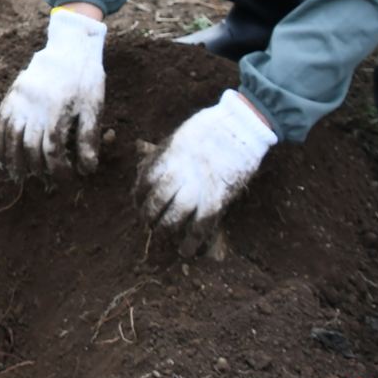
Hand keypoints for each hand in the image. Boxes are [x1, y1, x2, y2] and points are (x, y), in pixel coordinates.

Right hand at [0, 7, 105, 180]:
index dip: (58, 169)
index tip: (65, 178)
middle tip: (43, 179)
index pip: (52, 148)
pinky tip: (2, 155)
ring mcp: (20, 99)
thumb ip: (88, 137)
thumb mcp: (94, 106)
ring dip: (12, 158)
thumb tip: (87, 168)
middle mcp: (35, 105)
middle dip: (36, 167)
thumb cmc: (85, 79)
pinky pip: (0, 120)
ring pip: (10, 134)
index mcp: (58, 109)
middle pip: (29, 145)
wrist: (69, 47)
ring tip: (18, 175)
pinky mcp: (13, 94)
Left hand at [136, 89, 275, 256]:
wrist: (241, 126)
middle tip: (146, 222)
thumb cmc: (210, 127)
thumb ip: (165, 152)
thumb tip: (145, 159)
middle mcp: (180, 172)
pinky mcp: (218, 198)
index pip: (145, 180)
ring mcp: (199, 186)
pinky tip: (184, 251)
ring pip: (175, 214)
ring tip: (160, 234)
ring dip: (165, 227)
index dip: (138, 194)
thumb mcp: (180, 135)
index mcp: (169, 155)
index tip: (136, 201)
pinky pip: (202, 224)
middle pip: (157, 199)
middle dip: (148, 213)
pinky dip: (192, 240)